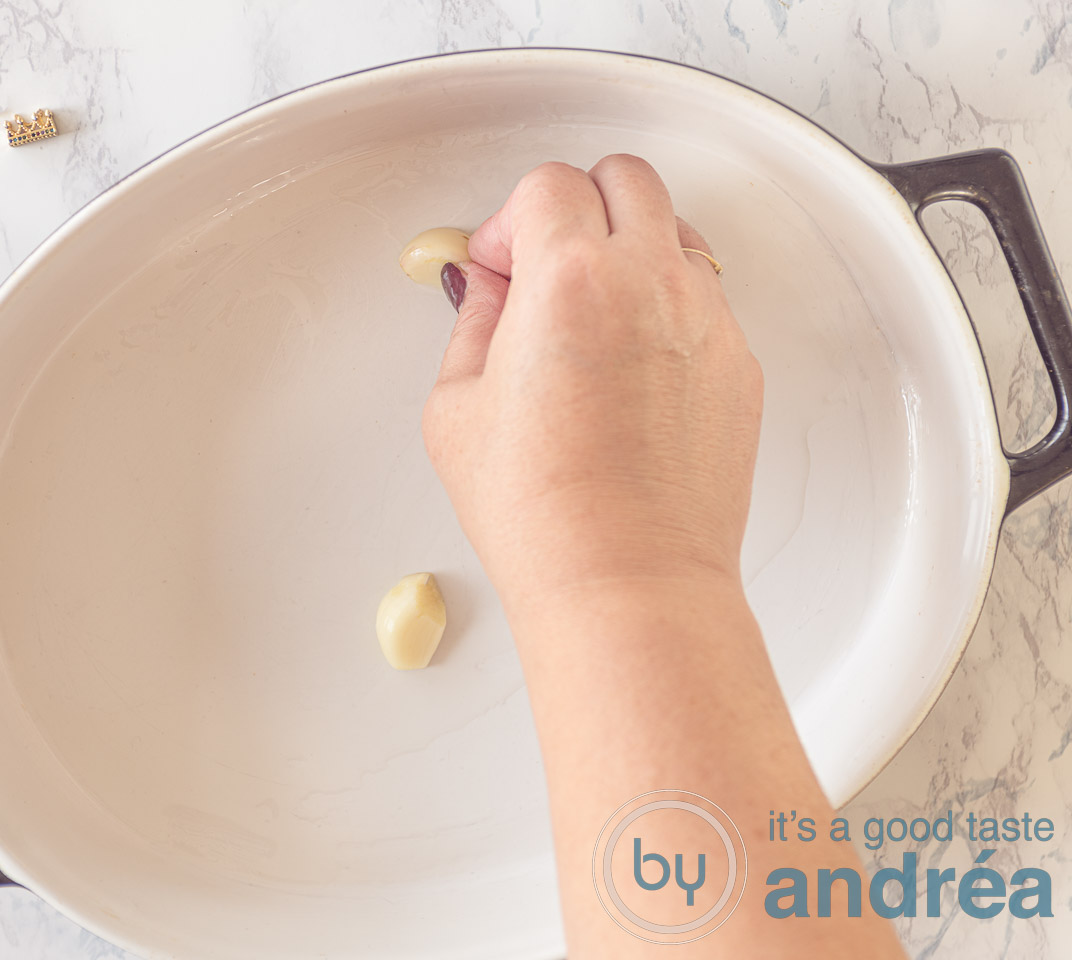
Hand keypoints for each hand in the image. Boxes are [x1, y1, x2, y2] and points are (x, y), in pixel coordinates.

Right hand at [422, 155, 763, 621]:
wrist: (627, 582)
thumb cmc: (543, 515)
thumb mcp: (456, 408)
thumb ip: (473, 322)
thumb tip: (490, 288)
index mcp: (571, 279)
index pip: (548, 185)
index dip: (512, 219)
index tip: (502, 263)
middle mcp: (651, 283)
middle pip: (625, 179)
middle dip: (578, 206)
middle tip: (547, 263)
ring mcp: (708, 320)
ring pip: (675, 232)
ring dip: (630, 248)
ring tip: (593, 315)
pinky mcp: (739, 364)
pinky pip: (705, 298)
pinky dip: (668, 306)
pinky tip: (633, 368)